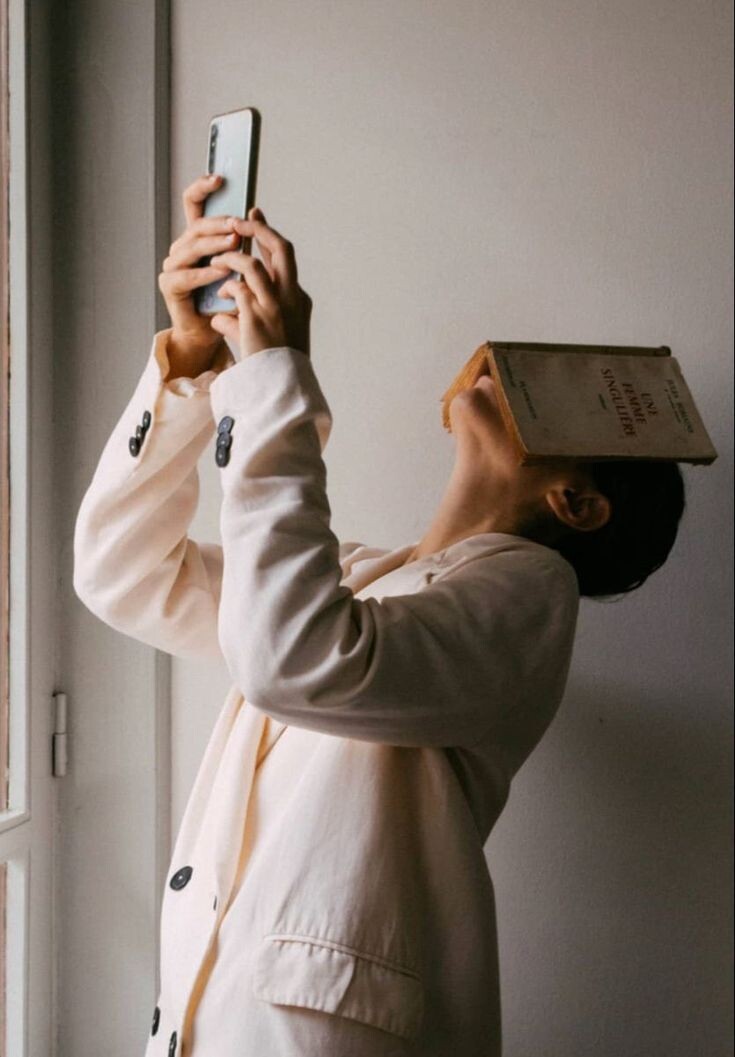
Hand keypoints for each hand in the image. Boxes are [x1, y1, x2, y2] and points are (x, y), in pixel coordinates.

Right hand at [157, 174, 240, 372]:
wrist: (212, 333)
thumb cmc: (227, 299)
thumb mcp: (240, 264)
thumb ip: (244, 240)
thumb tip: (257, 211)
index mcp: (198, 237)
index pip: (194, 203)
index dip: (203, 187)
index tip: (220, 178)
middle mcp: (183, 247)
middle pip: (196, 225)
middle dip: (218, 223)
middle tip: (238, 224)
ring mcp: (173, 265)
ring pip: (191, 247)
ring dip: (214, 245)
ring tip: (234, 243)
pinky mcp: (170, 286)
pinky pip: (186, 276)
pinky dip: (205, 274)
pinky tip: (221, 271)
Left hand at [208, 207, 312, 359]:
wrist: (282, 386)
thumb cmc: (275, 366)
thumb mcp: (267, 337)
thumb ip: (245, 323)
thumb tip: (220, 318)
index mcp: (299, 300)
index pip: (285, 257)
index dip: (268, 234)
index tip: (254, 217)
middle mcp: (292, 298)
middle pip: (280, 248)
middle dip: (258, 229)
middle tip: (238, 220)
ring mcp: (275, 307)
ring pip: (251, 266)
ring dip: (231, 260)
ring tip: (217, 261)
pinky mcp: (257, 318)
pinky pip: (235, 290)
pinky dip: (225, 290)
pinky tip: (219, 299)